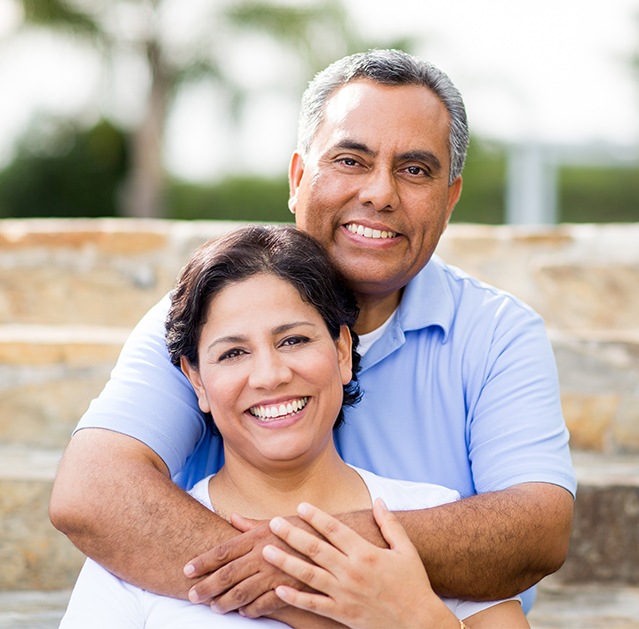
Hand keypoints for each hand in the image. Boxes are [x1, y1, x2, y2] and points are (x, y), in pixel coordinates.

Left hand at [183, 514, 314, 616]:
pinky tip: (244, 613)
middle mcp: (264, 554)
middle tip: (191, 595)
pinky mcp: (290, 588)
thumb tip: (232, 517)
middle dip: (207, 586)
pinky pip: (265, 604)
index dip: (203, 561)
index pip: (224, 550)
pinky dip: (251, 610)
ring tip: (213, 607)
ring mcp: (276, 572)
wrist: (338, 540)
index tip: (187, 569)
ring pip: (242, 592)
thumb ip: (252, 524)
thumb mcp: (278, 522)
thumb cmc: (306, 528)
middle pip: (228, 573)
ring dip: (225, 602)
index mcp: (259, 536)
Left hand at [262, 499, 457, 628]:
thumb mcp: (405, 549)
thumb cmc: (413, 583)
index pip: (335, 529)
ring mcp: (345, 594)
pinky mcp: (342, 614)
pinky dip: (295, 598)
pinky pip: (314, 605)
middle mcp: (352, 572)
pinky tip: (278, 589)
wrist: (419, 623)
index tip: (300, 506)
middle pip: (316, 549)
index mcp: (366, 553)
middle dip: (292, 534)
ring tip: (266, 551)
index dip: (316, 516)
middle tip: (273, 523)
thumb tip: (378, 500)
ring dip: (285, 562)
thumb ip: (390, 524)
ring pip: (309, 576)